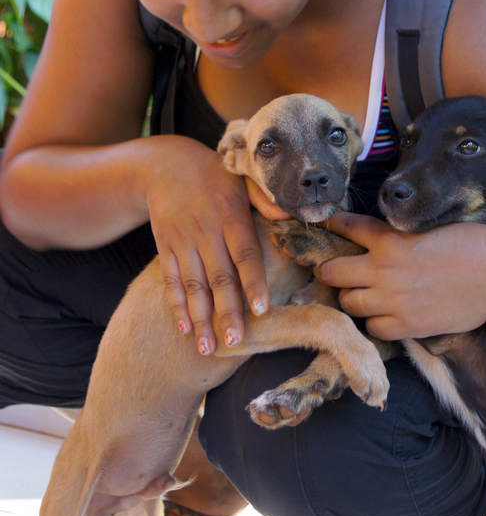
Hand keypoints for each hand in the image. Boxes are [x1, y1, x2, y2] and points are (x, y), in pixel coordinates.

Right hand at [143, 137, 289, 354]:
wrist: (166, 165)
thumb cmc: (216, 176)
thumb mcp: (243, 178)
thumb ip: (266, 199)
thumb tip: (290, 214)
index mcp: (231, 215)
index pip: (245, 253)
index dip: (253, 282)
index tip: (262, 309)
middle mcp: (206, 231)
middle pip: (219, 278)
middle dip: (227, 313)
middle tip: (236, 342)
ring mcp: (183, 242)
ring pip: (193, 287)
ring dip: (201, 319)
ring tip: (209, 349)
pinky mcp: (165, 248)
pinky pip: (171, 281)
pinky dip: (177, 306)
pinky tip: (185, 329)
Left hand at [314, 212, 485, 339]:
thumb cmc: (473, 244)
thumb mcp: (429, 227)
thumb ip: (400, 236)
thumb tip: (380, 240)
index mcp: (390, 239)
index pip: (348, 227)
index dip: (332, 225)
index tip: (325, 225)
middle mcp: (384, 269)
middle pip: (333, 272)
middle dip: (328, 270)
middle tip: (329, 271)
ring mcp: (393, 300)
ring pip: (348, 303)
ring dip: (351, 297)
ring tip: (360, 294)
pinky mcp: (408, 326)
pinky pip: (374, 328)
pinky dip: (375, 322)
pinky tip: (384, 315)